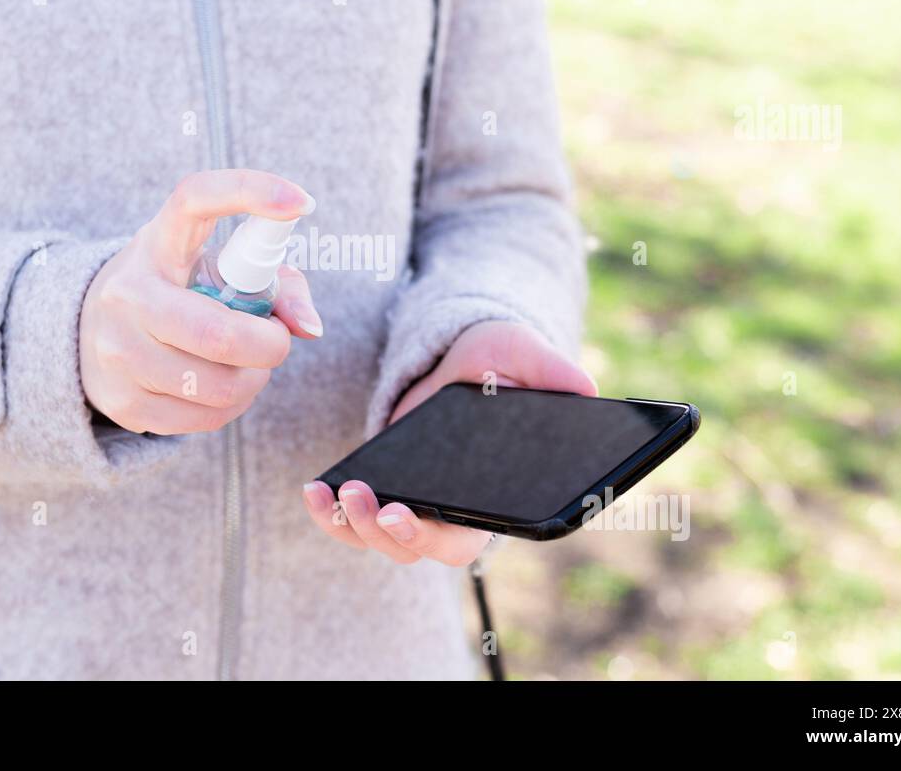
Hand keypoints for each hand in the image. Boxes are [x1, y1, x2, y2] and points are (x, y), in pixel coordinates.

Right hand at [81, 169, 321, 434]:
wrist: (92, 334)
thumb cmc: (180, 292)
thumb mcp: (217, 270)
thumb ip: (277, 285)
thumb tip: (309, 327)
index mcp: (158, 243)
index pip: (196, 199)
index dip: (250, 191)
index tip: (302, 203)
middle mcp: (128, 293)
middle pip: (218, 333)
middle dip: (269, 345)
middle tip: (276, 340)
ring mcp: (117, 350)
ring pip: (219, 386)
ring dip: (254, 380)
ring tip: (247, 365)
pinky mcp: (122, 402)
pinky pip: (206, 418)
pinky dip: (232, 406)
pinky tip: (221, 386)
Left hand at [302, 320, 595, 565]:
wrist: (458, 352)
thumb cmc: (498, 360)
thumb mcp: (521, 353)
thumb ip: (550, 369)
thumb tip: (584, 387)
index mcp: (494, 495)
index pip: (471, 535)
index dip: (438, 535)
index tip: (409, 514)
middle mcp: (454, 511)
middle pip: (421, 549)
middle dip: (394, 533)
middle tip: (375, 504)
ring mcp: (415, 505)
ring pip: (382, 540)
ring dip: (356, 525)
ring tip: (339, 492)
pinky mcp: (383, 490)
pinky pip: (352, 520)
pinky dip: (330, 512)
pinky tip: (315, 490)